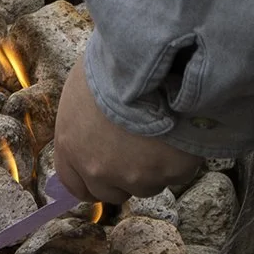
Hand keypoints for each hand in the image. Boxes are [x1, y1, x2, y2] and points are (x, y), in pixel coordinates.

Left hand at [53, 55, 203, 202]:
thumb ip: (82, 123)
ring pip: (149, 185)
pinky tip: (180, 131)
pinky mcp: (171, 172)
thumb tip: (91, 132)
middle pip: (113, 193)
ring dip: (154, 168)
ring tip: (162, 134)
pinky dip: (181, 158)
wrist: (151, 60)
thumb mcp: (81, 89)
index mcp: (72, 148)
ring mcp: (137, 176)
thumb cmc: (112, 64)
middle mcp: (100, 170)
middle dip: (125, 176)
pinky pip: (178, 174)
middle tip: (139, 148)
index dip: (92, 182)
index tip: (105, 174)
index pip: (76, 187)